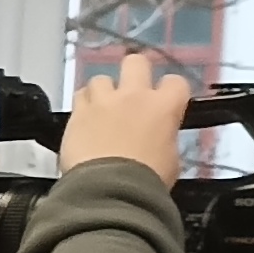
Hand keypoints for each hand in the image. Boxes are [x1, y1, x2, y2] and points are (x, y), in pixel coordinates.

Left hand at [61, 63, 194, 180]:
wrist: (110, 190)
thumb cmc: (147, 181)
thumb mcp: (170, 159)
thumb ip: (164, 137)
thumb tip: (157, 136)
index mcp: (164, 107)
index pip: (175, 82)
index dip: (170, 92)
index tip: (166, 102)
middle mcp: (134, 96)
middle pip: (136, 62)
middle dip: (135, 72)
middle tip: (132, 91)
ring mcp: (103, 102)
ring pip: (101, 79)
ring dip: (103, 92)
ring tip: (103, 110)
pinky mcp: (78, 113)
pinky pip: (80, 95)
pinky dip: (84, 104)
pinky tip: (85, 118)